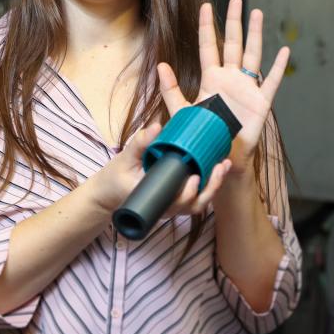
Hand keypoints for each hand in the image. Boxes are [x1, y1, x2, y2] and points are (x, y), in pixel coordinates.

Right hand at [85, 121, 232, 217]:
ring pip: (198, 202)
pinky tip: (218, 167)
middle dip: (209, 187)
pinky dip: (209, 183)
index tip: (194, 178)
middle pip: (193, 204)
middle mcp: (167, 207)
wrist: (110, 192)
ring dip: (214, 185)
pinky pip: (197, 195)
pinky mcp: (177, 199)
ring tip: (223, 166)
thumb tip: (157, 126)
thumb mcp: (124, 159)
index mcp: (154, 200)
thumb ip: (140, 143)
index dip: (188, 193)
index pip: (176, 203)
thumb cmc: (116, 178)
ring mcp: (173, 205)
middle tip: (218, 169)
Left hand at [157, 0, 289, 174]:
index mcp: (211, 79)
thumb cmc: (203, 136)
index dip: (206, 26)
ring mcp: (246, 88)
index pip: (208, 46)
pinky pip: (270, 81)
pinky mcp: (260, 102)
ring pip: (251, 54)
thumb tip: (161, 65)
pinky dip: (278, 67)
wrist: (221, 157)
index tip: (205, 6)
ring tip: (257, 13)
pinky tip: (284, 50)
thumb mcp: (182, 112)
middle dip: (234, 21)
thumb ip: (170, 90)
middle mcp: (229, 78)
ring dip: (255, 34)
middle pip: (232, 43)